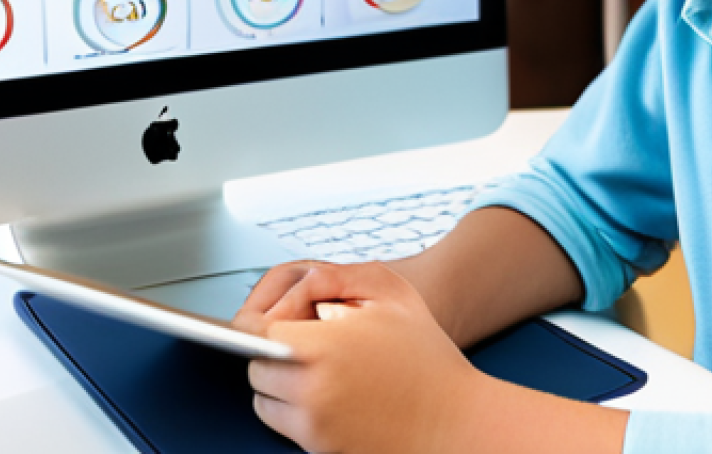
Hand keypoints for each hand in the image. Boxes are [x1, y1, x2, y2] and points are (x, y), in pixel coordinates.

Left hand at [234, 261, 489, 453]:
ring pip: (263, 400)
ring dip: (277, 380)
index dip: (262, 320)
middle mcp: (310, 392)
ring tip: (314, 364)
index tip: (272, 317)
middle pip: (256, 366)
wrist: (455, 420)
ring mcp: (314, 426)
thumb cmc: (426, 355)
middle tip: (302, 337)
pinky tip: (327, 388)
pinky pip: (285, 424)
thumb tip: (297, 286)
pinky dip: (293, 406)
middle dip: (271, 350)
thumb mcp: (388, 290)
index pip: (257, 332)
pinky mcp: (320, 449)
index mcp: (322, 348)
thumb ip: (334, 275)